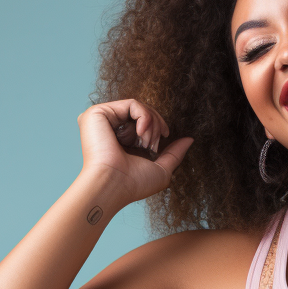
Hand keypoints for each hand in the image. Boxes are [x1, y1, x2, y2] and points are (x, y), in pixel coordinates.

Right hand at [76, 98, 193, 204]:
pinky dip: (145, 116)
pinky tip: (141, 132)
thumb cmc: (134, 183)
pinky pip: (132, 103)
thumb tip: (189, 139)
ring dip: (152, 124)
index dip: (158, 127)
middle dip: (157, 126)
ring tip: (146, 142)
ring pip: (139, 107)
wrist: (113, 185)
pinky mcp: (98, 113)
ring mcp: (102, 120)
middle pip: (143, 113)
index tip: (164, 138)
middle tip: (152, 144)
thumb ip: (174, 153)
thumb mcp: (161, 169)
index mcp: (119, 140)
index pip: (144, 123)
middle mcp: (109, 128)